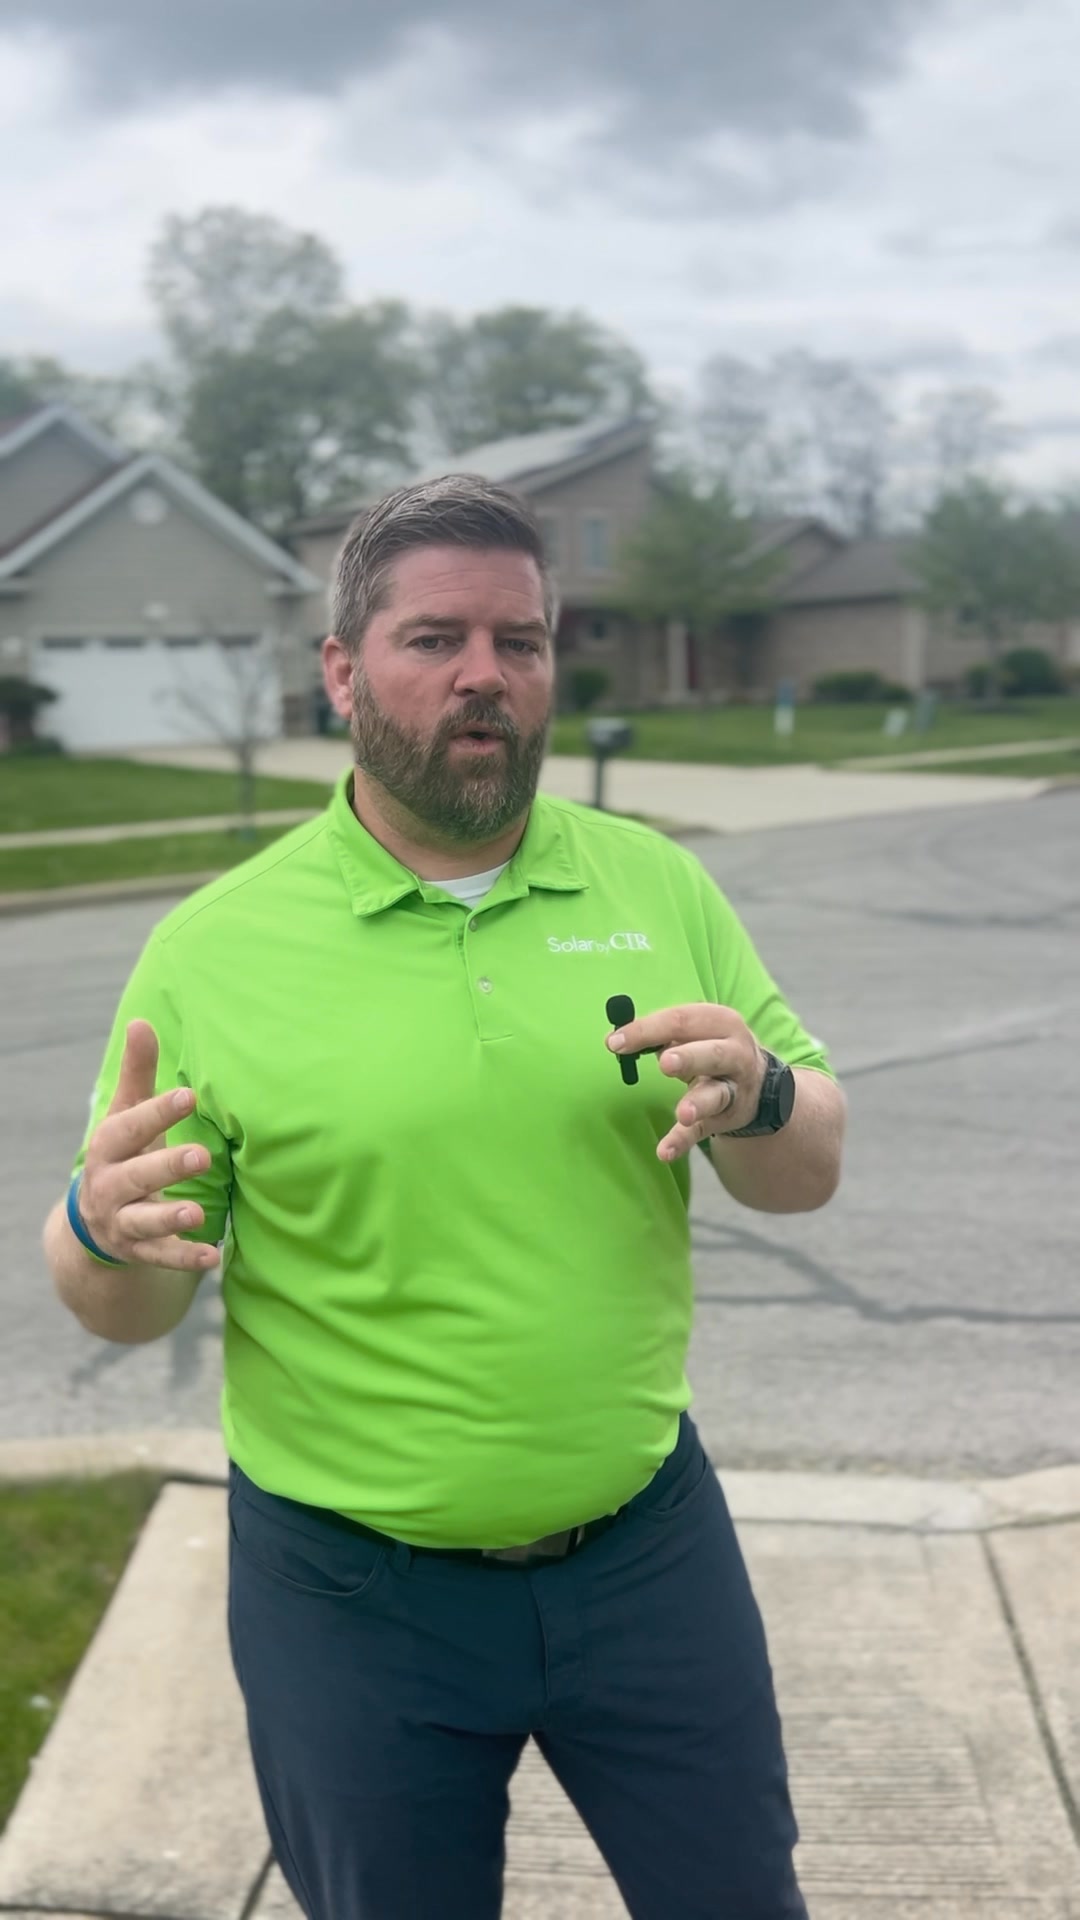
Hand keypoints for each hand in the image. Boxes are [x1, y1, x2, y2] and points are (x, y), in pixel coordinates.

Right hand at [76, 1020, 219, 1269]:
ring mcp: (122, 1221)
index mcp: (108, 1148)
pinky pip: (161, 1258)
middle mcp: (110, 1186)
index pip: (129, 1129)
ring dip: (170, 1219)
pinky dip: (185, 1258)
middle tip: (200, 1155)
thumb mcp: (125, 1116)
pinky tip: (213, 1257)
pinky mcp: (138, 1251)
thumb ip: (136, 1074)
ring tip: (198, 1215)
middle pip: (135, 1177)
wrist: (94, 1221)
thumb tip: (140, 1021)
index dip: (156, 1112)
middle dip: (165, 1168)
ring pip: (143, 1222)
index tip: (188, 1095)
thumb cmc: (123, 1153)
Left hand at [607, 1002, 766, 1162]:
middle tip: (665, 1063)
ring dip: (699, 1103)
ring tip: (683, 1114)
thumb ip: (663, 1034)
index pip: (683, 1021)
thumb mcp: (697, 1031)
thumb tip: (621, 1039)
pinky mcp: (725, 1118)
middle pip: (713, 1054)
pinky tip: (665, 1152)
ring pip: (716, 1095)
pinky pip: (702, 1130)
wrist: (758, 1083)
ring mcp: (733, 1088)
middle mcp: (735, 1054)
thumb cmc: (712, 1046)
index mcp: (721, 1023)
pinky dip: (683, 1140)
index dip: (648, 1029)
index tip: (616, 1042)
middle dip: (689, 1058)